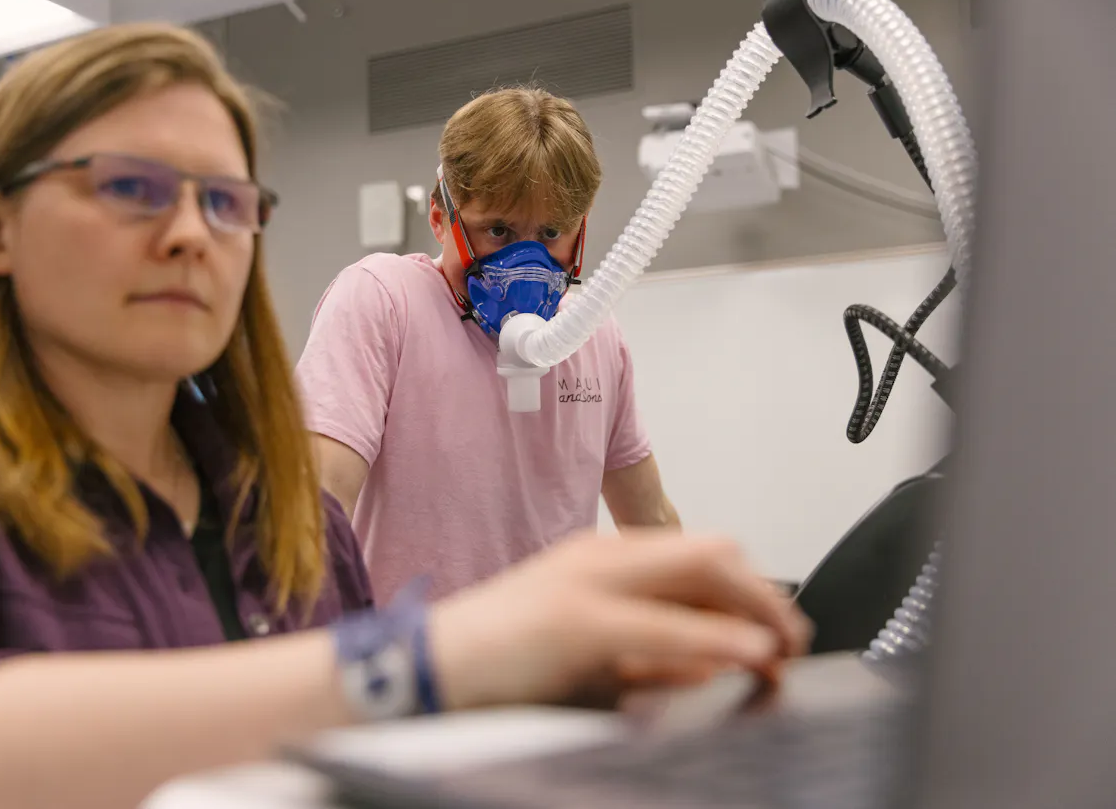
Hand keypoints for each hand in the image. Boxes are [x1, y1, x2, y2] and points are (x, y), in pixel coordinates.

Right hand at [428, 532, 811, 710]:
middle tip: (793, 639)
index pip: (698, 554)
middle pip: (712, 551)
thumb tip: (714, 662)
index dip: (750, 588)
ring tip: (785, 647)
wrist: (426, 668)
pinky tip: (748, 652)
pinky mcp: (575, 620)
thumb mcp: (587, 654)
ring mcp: (587, 580)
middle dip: (765, 593)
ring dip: (757, 610)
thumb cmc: (497, 662)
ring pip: (702, 570)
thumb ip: (648, 653)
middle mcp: (600, 556)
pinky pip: (664, 623)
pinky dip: (716, 636)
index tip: (776, 627)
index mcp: (601, 558)